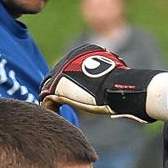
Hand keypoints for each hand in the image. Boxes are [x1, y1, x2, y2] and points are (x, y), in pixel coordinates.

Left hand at [40, 44, 159, 122]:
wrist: (117, 87)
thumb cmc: (121, 83)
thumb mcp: (113, 73)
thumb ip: (103, 74)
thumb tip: (112, 83)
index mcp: (84, 51)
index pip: (70, 66)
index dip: (70, 82)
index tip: (77, 94)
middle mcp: (70, 57)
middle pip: (56, 75)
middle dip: (59, 90)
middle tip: (64, 105)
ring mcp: (60, 70)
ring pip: (48, 86)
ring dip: (54, 99)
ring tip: (61, 112)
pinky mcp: (55, 85)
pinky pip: (45, 99)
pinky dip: (51, 109)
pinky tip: (60, 115)